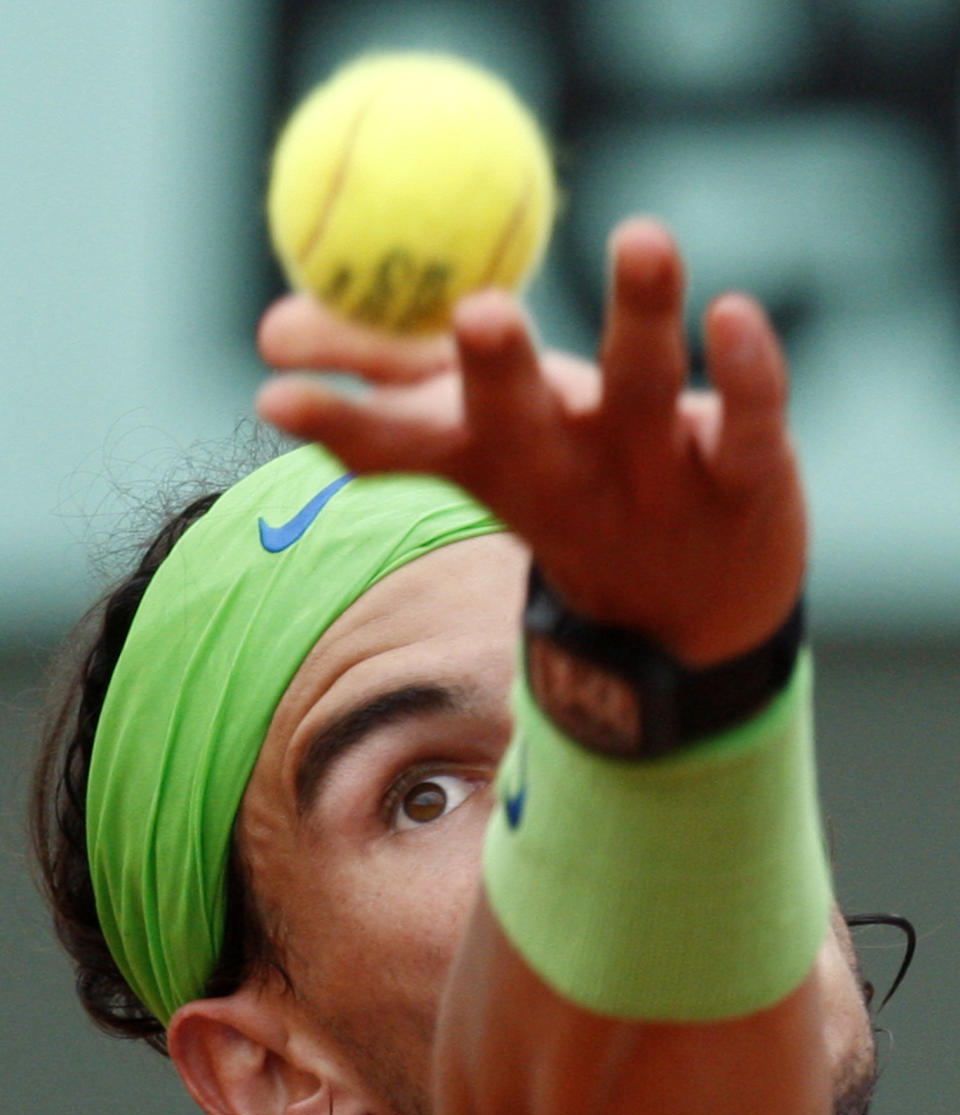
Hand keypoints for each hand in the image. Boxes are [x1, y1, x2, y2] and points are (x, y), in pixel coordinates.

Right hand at [256, 218, 805, 666]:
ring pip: (646, 393)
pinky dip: (750, 369)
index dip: (345, 423)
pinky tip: (734, 310)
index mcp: (494, 466)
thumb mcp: (476, 445)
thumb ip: (388, 382)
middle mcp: (567, 474)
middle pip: (524, 424)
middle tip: (475, 315)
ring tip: (641, 238)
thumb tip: (272, 331)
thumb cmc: (569, 489)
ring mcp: (657, 479)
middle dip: (496, 374)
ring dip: (643, 314)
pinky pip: (752, 419)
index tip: (276, 392)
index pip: (406, 449)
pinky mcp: (746, 478)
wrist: (694, 611)